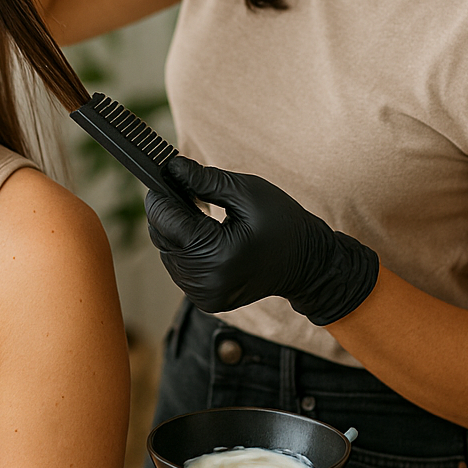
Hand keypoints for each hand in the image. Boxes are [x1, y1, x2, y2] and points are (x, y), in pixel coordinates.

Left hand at [145, 156, 378, 323]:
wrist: (307, 263)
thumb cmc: (282, 223)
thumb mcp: (247, 191)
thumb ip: (206, 180)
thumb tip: (172, 167)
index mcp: (218, 254)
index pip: (166, 221)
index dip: (161, 194)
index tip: (164, 174)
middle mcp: (206, 281)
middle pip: (162, 237)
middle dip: (169, 211)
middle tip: (185, 191)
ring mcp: (204, 295)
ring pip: (167, 252)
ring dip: (176, 231)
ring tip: (198, 214)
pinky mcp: (204, 300)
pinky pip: (179, 267)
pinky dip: (185, 249)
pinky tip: (203, 235)